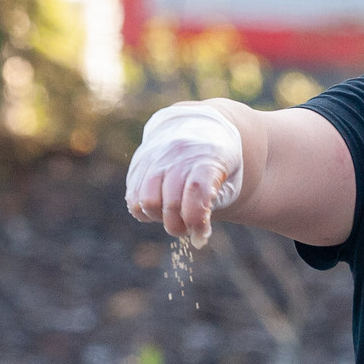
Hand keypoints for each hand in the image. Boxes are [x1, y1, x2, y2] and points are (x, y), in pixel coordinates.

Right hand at [125, 102, 243, 247]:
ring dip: (160, 219)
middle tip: (189, 227)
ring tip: (174, 217)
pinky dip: (145, 212)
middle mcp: (177, 155)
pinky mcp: (138, 165)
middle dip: (180, 225)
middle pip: (171, 202)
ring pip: (147, 202)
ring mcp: (154, 158)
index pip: (196, 188)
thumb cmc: (218, 163)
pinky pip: (133, 200)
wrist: (198, 128)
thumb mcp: (230, 178)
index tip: (201, 232)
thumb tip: (199, 234)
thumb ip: (216, 203)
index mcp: (206, 156)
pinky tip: (160, 208)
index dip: (196, 216)